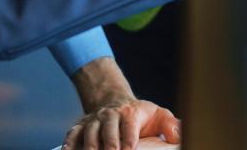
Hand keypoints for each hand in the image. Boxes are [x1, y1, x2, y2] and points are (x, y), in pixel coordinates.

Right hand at [66, 58, 180, 149]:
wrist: (114, 102)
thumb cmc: (140, 115)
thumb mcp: (158, 114)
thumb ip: (170, 124)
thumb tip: (177, 136)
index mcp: (130, 112)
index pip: (129, 124)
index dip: (128, 137)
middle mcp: (110, 115)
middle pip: (107, 127)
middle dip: (108, 143)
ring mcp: (94, 120)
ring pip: (88, 130)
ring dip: (89, 144)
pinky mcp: (81, 125)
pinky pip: (73, 133)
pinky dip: (70, 143)